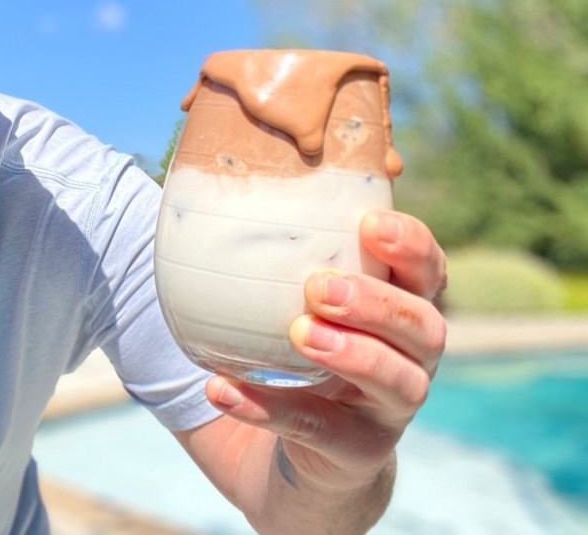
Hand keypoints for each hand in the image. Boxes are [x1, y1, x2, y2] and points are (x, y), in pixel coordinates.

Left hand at [204, 210, 447, 488]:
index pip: (429, 271)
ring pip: (397, 382)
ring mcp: (390, 411)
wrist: (297, 453)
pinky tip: (222, 389)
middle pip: (425, 326)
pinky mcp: (358, 454)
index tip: (370, 223)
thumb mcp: (297, 303)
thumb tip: (206, 179)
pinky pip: (319, 432)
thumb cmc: (297, 354)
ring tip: (299, 333)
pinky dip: (268, 409)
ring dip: (351, 353)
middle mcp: (411, 358)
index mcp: (402, 309)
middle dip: (378, 301)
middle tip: (321, 286)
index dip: (412, 246)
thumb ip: (278, 254)